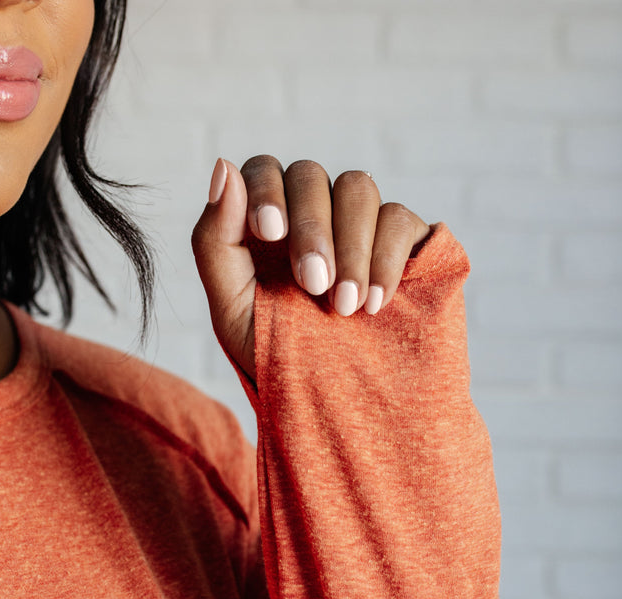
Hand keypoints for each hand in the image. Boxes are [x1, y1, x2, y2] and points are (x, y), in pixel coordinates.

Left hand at [191, 156, 430, 382]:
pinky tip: (374, 305)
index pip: (265, 170)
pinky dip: (386, 258)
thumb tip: (224, 168)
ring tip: (345, 307)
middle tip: (313, 285)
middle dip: (310, 229)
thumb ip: (216, 242)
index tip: (269, 231)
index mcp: (268, 222)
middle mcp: (314, 213)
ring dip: (350, 246)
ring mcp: (360, 224)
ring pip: (357, 188)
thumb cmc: (275, 358)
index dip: (267, 189)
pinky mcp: (405, 241)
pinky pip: (398, 218)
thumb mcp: (231, 310)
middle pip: (310, 175)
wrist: (335, 405)